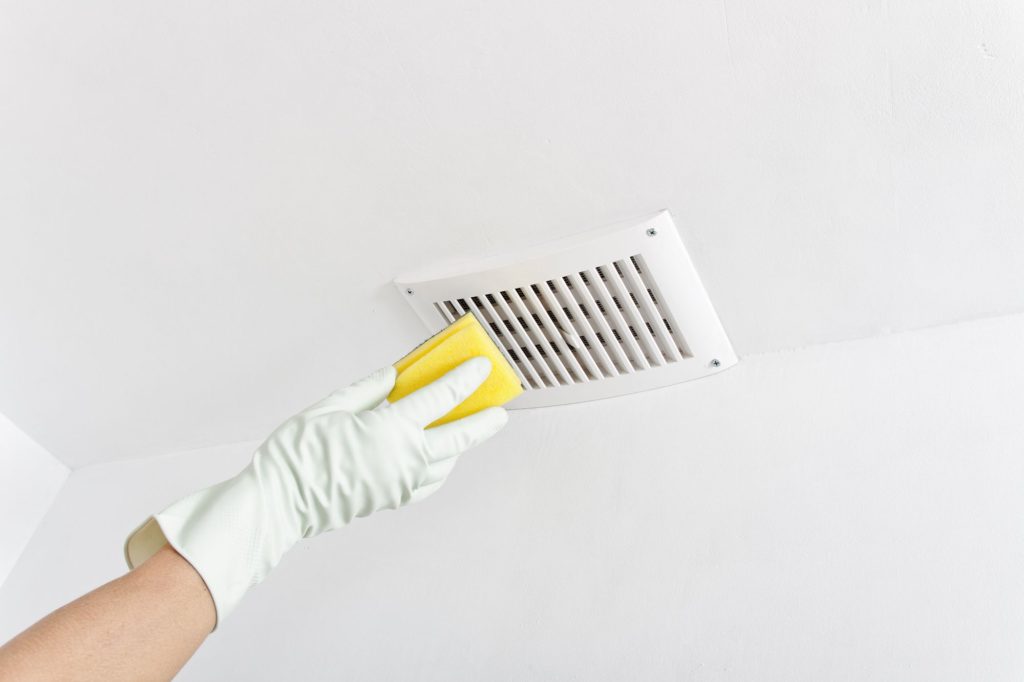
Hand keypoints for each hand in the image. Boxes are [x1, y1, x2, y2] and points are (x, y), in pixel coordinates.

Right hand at [125, 357, 507, 625]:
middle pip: (459, 437)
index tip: (481, 367)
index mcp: (390, 429)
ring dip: (460, 444)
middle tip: (500, 410)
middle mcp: (404, 459)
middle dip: (483, 421)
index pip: (440, 399)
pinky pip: (429, 480)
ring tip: (466, 427)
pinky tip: (436, 455)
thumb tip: (394, 377)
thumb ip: (368, 390)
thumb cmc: (296, 456)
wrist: (279, 504)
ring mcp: (401, 483)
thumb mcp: (330, 407)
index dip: (465, 380)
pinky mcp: (392, 498)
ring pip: (446, 461)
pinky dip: (440, 465)